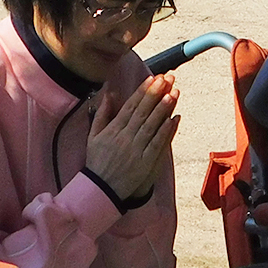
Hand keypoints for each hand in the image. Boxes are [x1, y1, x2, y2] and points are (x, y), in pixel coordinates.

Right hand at [83, 74, 178, 201]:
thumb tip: (110, 94)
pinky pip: (157, 144)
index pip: (130, 106)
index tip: (152, 78)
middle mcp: (125, 138)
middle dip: (156, 93)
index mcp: (113, 130)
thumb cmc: (97, 161)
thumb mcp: (93, 135)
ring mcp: (136, 150)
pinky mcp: (145, 163)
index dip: (143, 91)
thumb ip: (102, 114)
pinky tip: (174, 119)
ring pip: (152, 125)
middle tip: (168, 78)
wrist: (100, 189)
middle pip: (143, 112)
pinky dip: (166, 131)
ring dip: (164, 108)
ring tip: (174, 92)